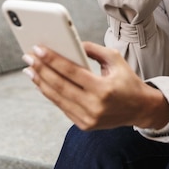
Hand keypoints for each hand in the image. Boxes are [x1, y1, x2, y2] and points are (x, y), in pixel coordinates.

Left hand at [23, 41, 168, 130]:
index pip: (72, 72)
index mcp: (104, 88)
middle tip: (29, 57)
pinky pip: (62, 106)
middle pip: (60, 85)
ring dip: (40, 82)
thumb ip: (94, 50)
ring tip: (30, 69)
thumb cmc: (128, 81)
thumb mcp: (116, 60)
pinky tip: (42, 82)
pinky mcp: (84, 125)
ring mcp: (88, 118)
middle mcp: (95, 105)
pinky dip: (50, 93)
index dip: (53, 59)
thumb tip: (73, 43)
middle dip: (41, 69)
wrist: (140, 108)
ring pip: (57, 98)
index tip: (39, 49)